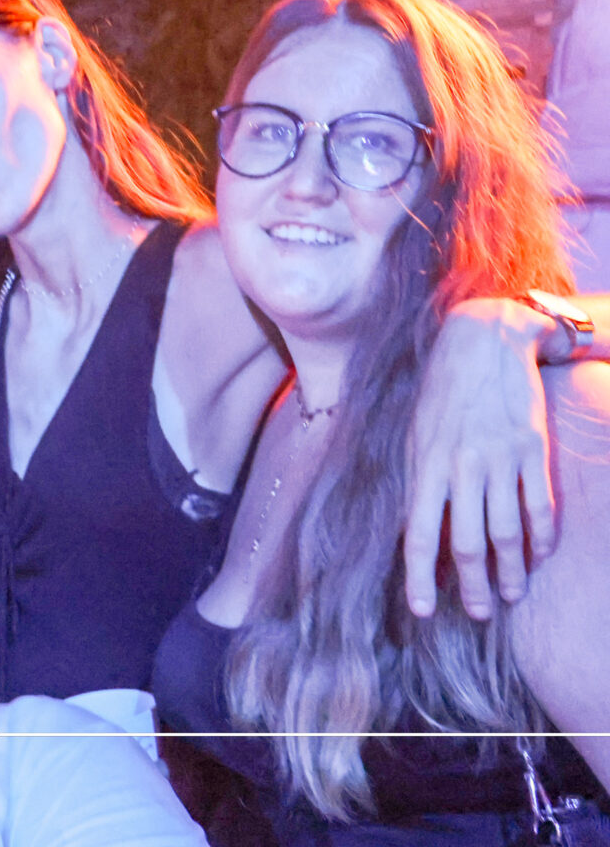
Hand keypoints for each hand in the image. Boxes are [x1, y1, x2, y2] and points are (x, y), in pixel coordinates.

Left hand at [405, 299, 556, 619]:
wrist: (482, 343)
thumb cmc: (440, 395)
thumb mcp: (414, 436)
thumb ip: (418, 483)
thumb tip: (416, 534)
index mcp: (423, 466)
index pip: (418, 535)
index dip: (420, 578)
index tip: (424, 611)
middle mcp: (459, 467)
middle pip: (465, 543)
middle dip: (472, 586)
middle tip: (480, 613)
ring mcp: (498, 459)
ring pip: (506, 532)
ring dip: (510, 571)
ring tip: (510, 594)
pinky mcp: (532, 450)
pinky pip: (539, 507)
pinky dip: (540, 539)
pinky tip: (538, 557)